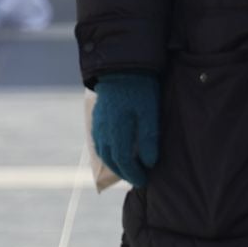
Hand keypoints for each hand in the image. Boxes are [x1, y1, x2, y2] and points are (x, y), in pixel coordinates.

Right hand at [92, 72, 160, 186]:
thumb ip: (149, 138)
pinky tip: (115, 149)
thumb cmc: (139, 89)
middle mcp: (104, 129)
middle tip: (135, 178)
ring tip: (125, 168)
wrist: (121, 65)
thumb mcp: (150, 112)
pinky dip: (106, 150)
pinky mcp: (97, 115)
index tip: (144, 181)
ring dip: (112, 162)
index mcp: (117, 130)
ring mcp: (98, 122)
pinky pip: (98, 139)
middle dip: (122, 171)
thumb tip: (149, 162)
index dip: (133, 173)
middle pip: (109, 158)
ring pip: (102, 150)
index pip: (123, 160)